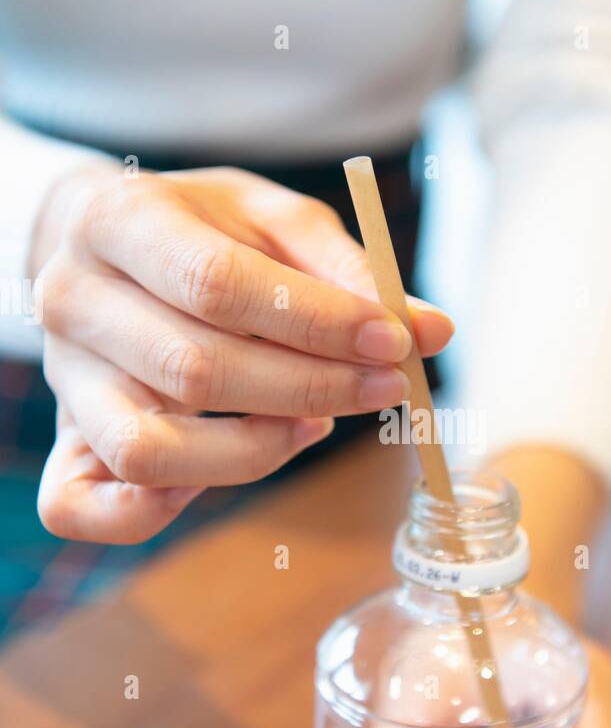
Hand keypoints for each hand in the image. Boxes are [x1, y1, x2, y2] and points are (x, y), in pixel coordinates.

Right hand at [32, 164, 451, 542]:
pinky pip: (84, 506)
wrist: (97, 242)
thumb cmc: (199, 229)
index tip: (392, 340)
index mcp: (116, 220)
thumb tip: (431, 331)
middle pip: (195, 370)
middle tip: (383, 387)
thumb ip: (348, 269)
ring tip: (315, 422)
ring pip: (150, 449)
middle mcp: (73, 301)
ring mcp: (63, 380)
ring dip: (255, 451)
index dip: (316, 322)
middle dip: (311, 387)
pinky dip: (158, 511)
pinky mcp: (66, 439)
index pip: (217, 283)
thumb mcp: (272, 217)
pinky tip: (235, 465)